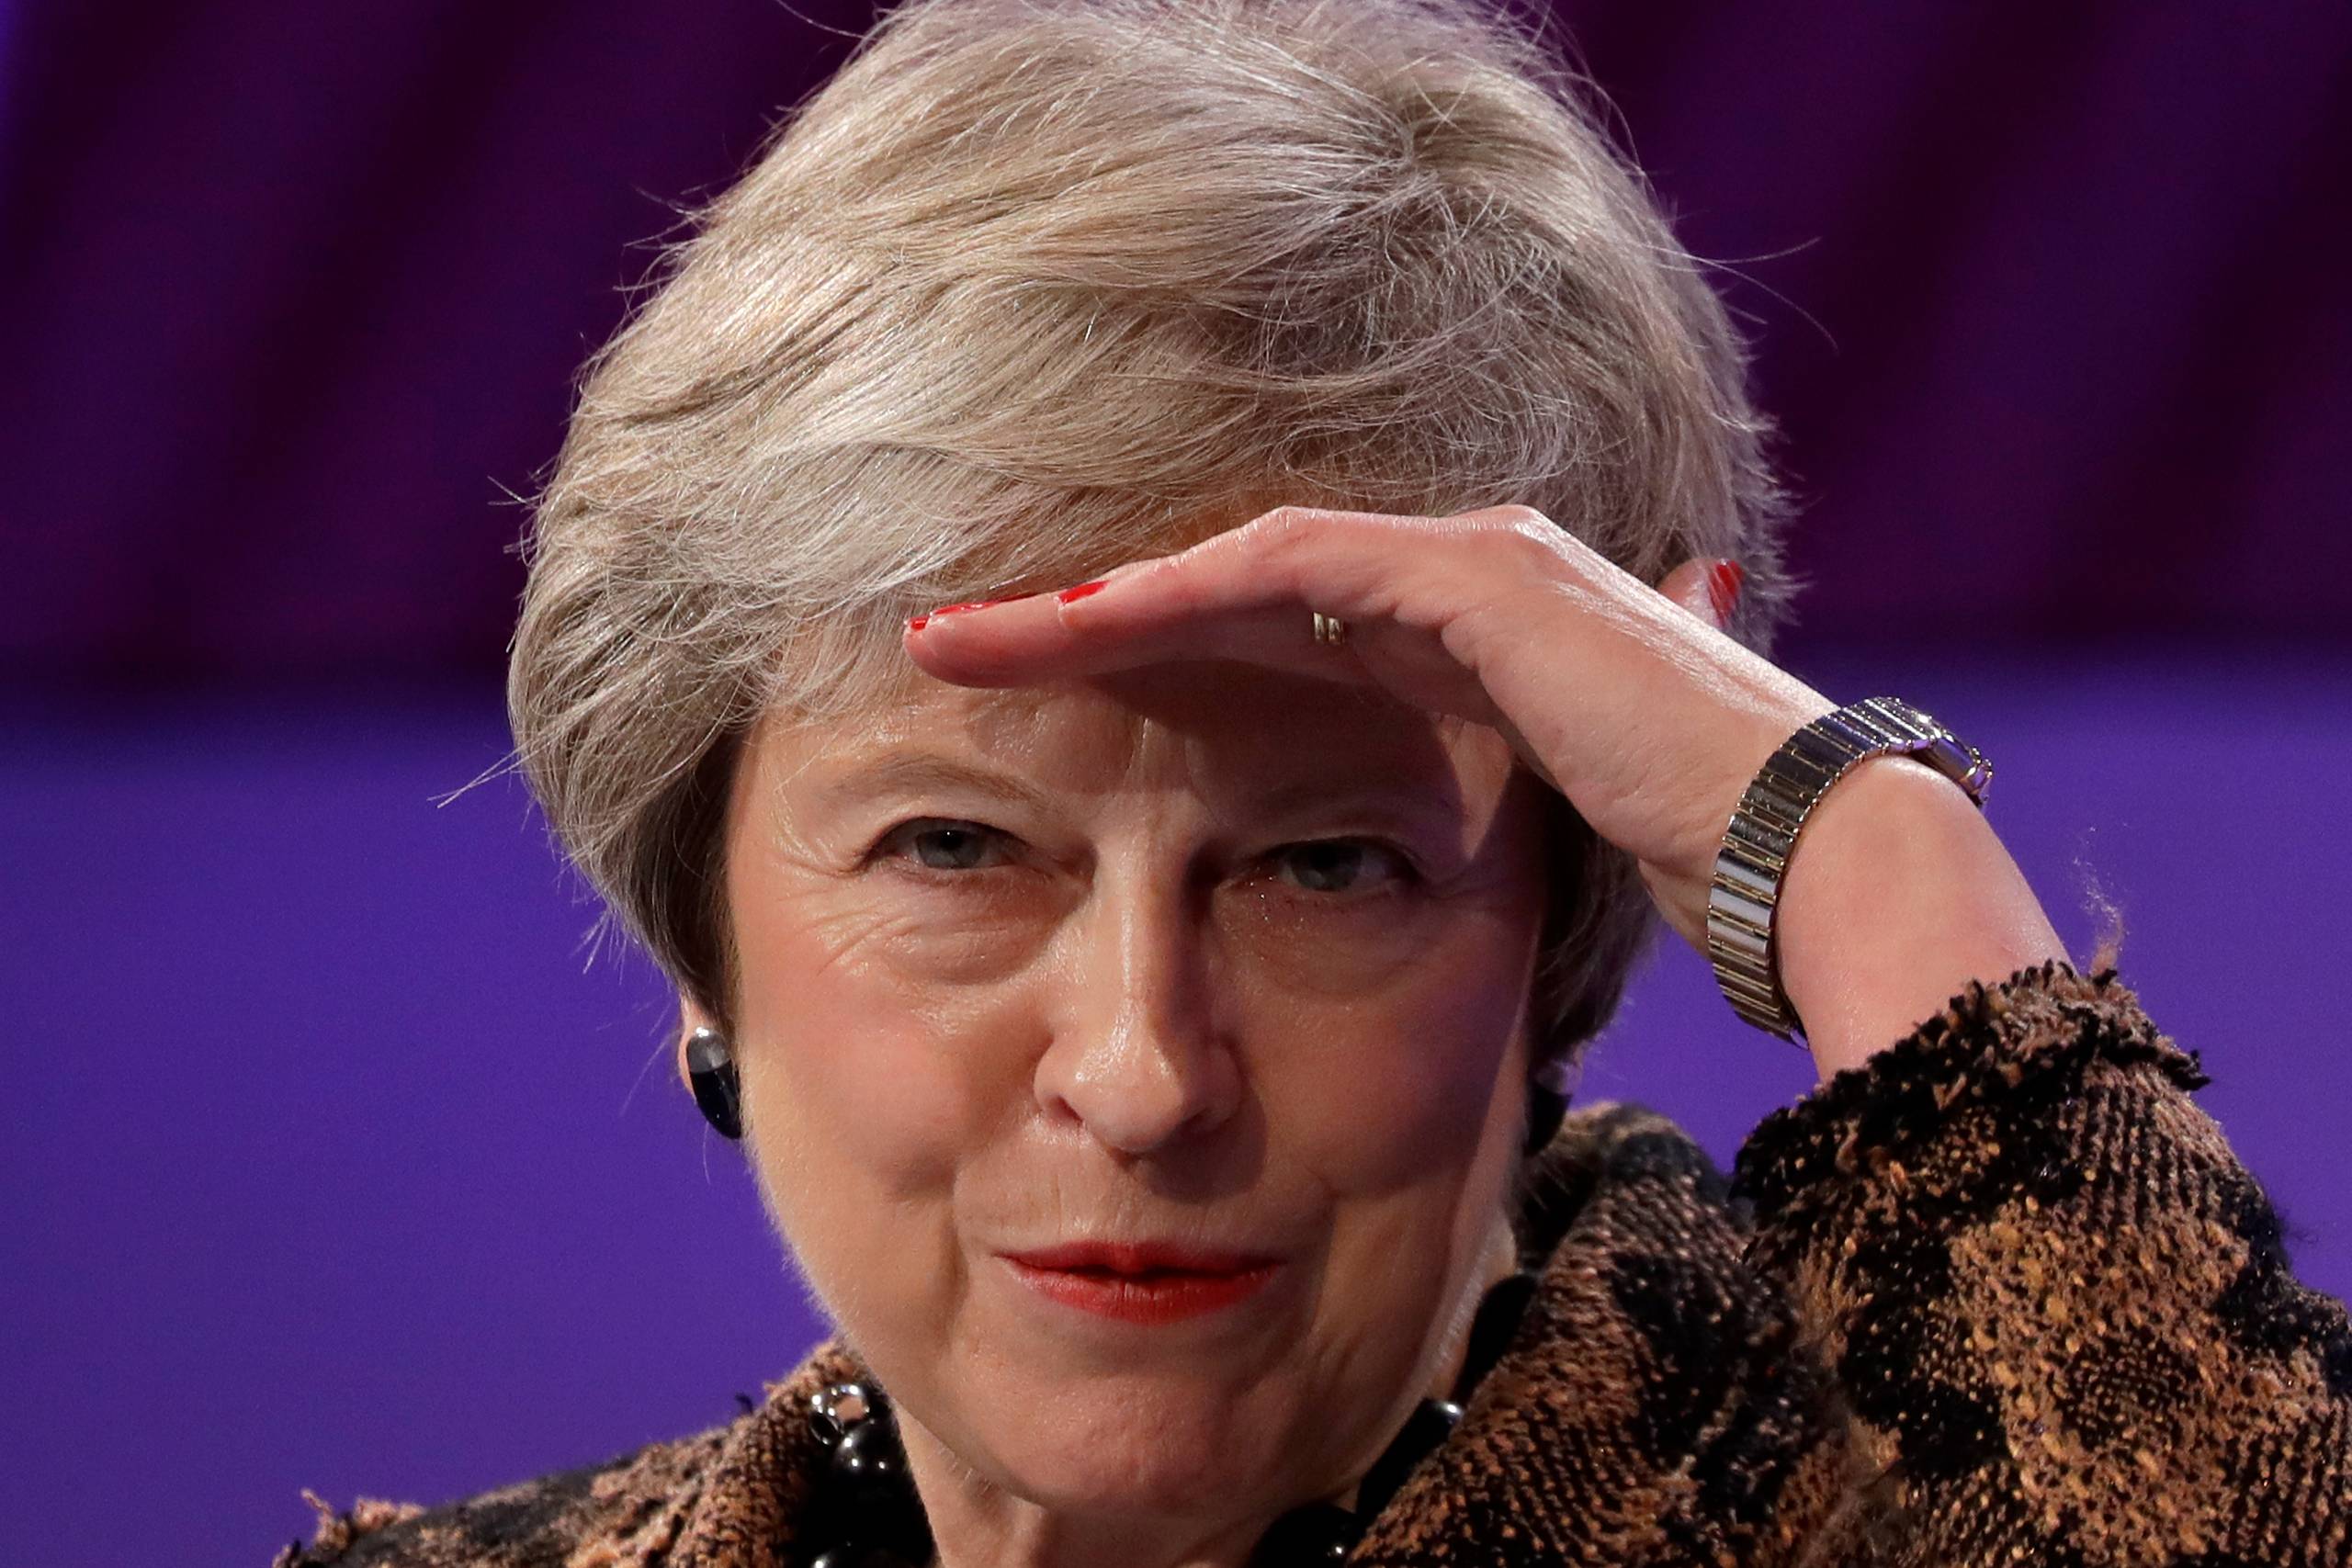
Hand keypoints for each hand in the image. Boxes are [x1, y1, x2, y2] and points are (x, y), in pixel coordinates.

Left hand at [904, 503, 1822, 952]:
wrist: (1808, 852)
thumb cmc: (1676, 864)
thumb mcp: (1525, 836)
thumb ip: (1456, 814)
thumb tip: (1412, 857)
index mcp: (1453, 637)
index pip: (1255, 625)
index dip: (1133, 655)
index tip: (1020, 701)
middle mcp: (1453, 574)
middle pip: (1218, 580)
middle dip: (1077, 617)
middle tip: (941, 644)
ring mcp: (1469, 561)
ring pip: (1231, 558)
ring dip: (1091, 599)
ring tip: (963, 639)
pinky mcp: (1479, 579)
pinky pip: (1289, 567)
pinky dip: (1176, 593)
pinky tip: (1078, 627)